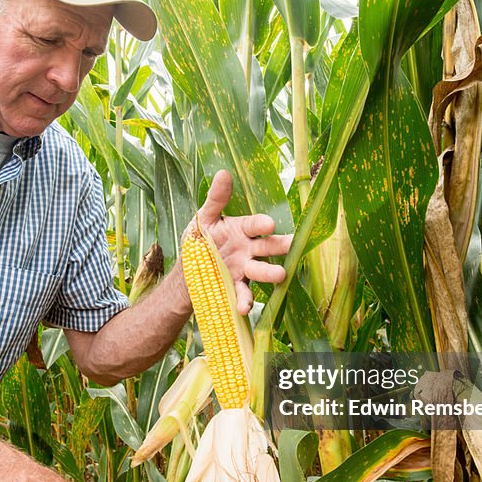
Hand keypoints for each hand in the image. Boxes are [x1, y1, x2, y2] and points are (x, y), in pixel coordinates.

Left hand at [184, 170, 292, 313]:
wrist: (188, 271)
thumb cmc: (200, 240)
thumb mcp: (204, 218)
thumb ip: (216, 200)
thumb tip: (223, 173)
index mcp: (241, 229)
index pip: (254, 225)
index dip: (261, 224)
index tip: (270, 223)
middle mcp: (248, 249)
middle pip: (267, 246)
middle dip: (280, 246)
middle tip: (293, 245)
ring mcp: (245, 269)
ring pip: (261, 270)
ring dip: (270, 273)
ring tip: (280, 276)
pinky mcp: (237, 287)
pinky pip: (243, 294)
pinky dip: (245, 301)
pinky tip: (243, 307)